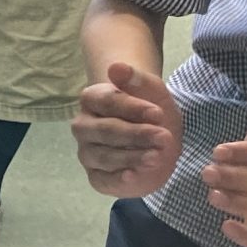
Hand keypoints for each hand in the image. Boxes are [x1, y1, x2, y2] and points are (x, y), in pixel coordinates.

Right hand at [72, 60, 181, 196]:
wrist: (157, 137)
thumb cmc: (151, 110)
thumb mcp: (154, 92)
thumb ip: (137, 79)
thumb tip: (116, 67)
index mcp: (92, 99)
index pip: (108, 102)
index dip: (133, 108)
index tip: (158, 113)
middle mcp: (83, 126)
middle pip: (105, 130)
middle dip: (136, 135)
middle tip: (163, 137)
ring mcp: (87, 153)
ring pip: (104, 156)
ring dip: (132, 157)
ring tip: (157, 157)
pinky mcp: (95, 176)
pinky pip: (103, 179)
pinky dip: (118, 179)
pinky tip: (134, 177)